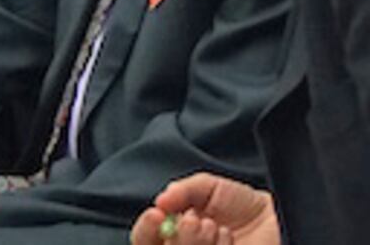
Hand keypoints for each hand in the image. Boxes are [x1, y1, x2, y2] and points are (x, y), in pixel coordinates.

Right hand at [129, 174, 278, 244]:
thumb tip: (159, 201)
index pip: (146, 239)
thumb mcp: (210, 187)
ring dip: (194, 242)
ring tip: (214, 225)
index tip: (157, 214)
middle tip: (189, 220)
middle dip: (174, 238)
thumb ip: (183, 190)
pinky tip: (228, 237)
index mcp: (174, 233)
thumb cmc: (244, 204)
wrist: (281, 216)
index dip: (145, 229)